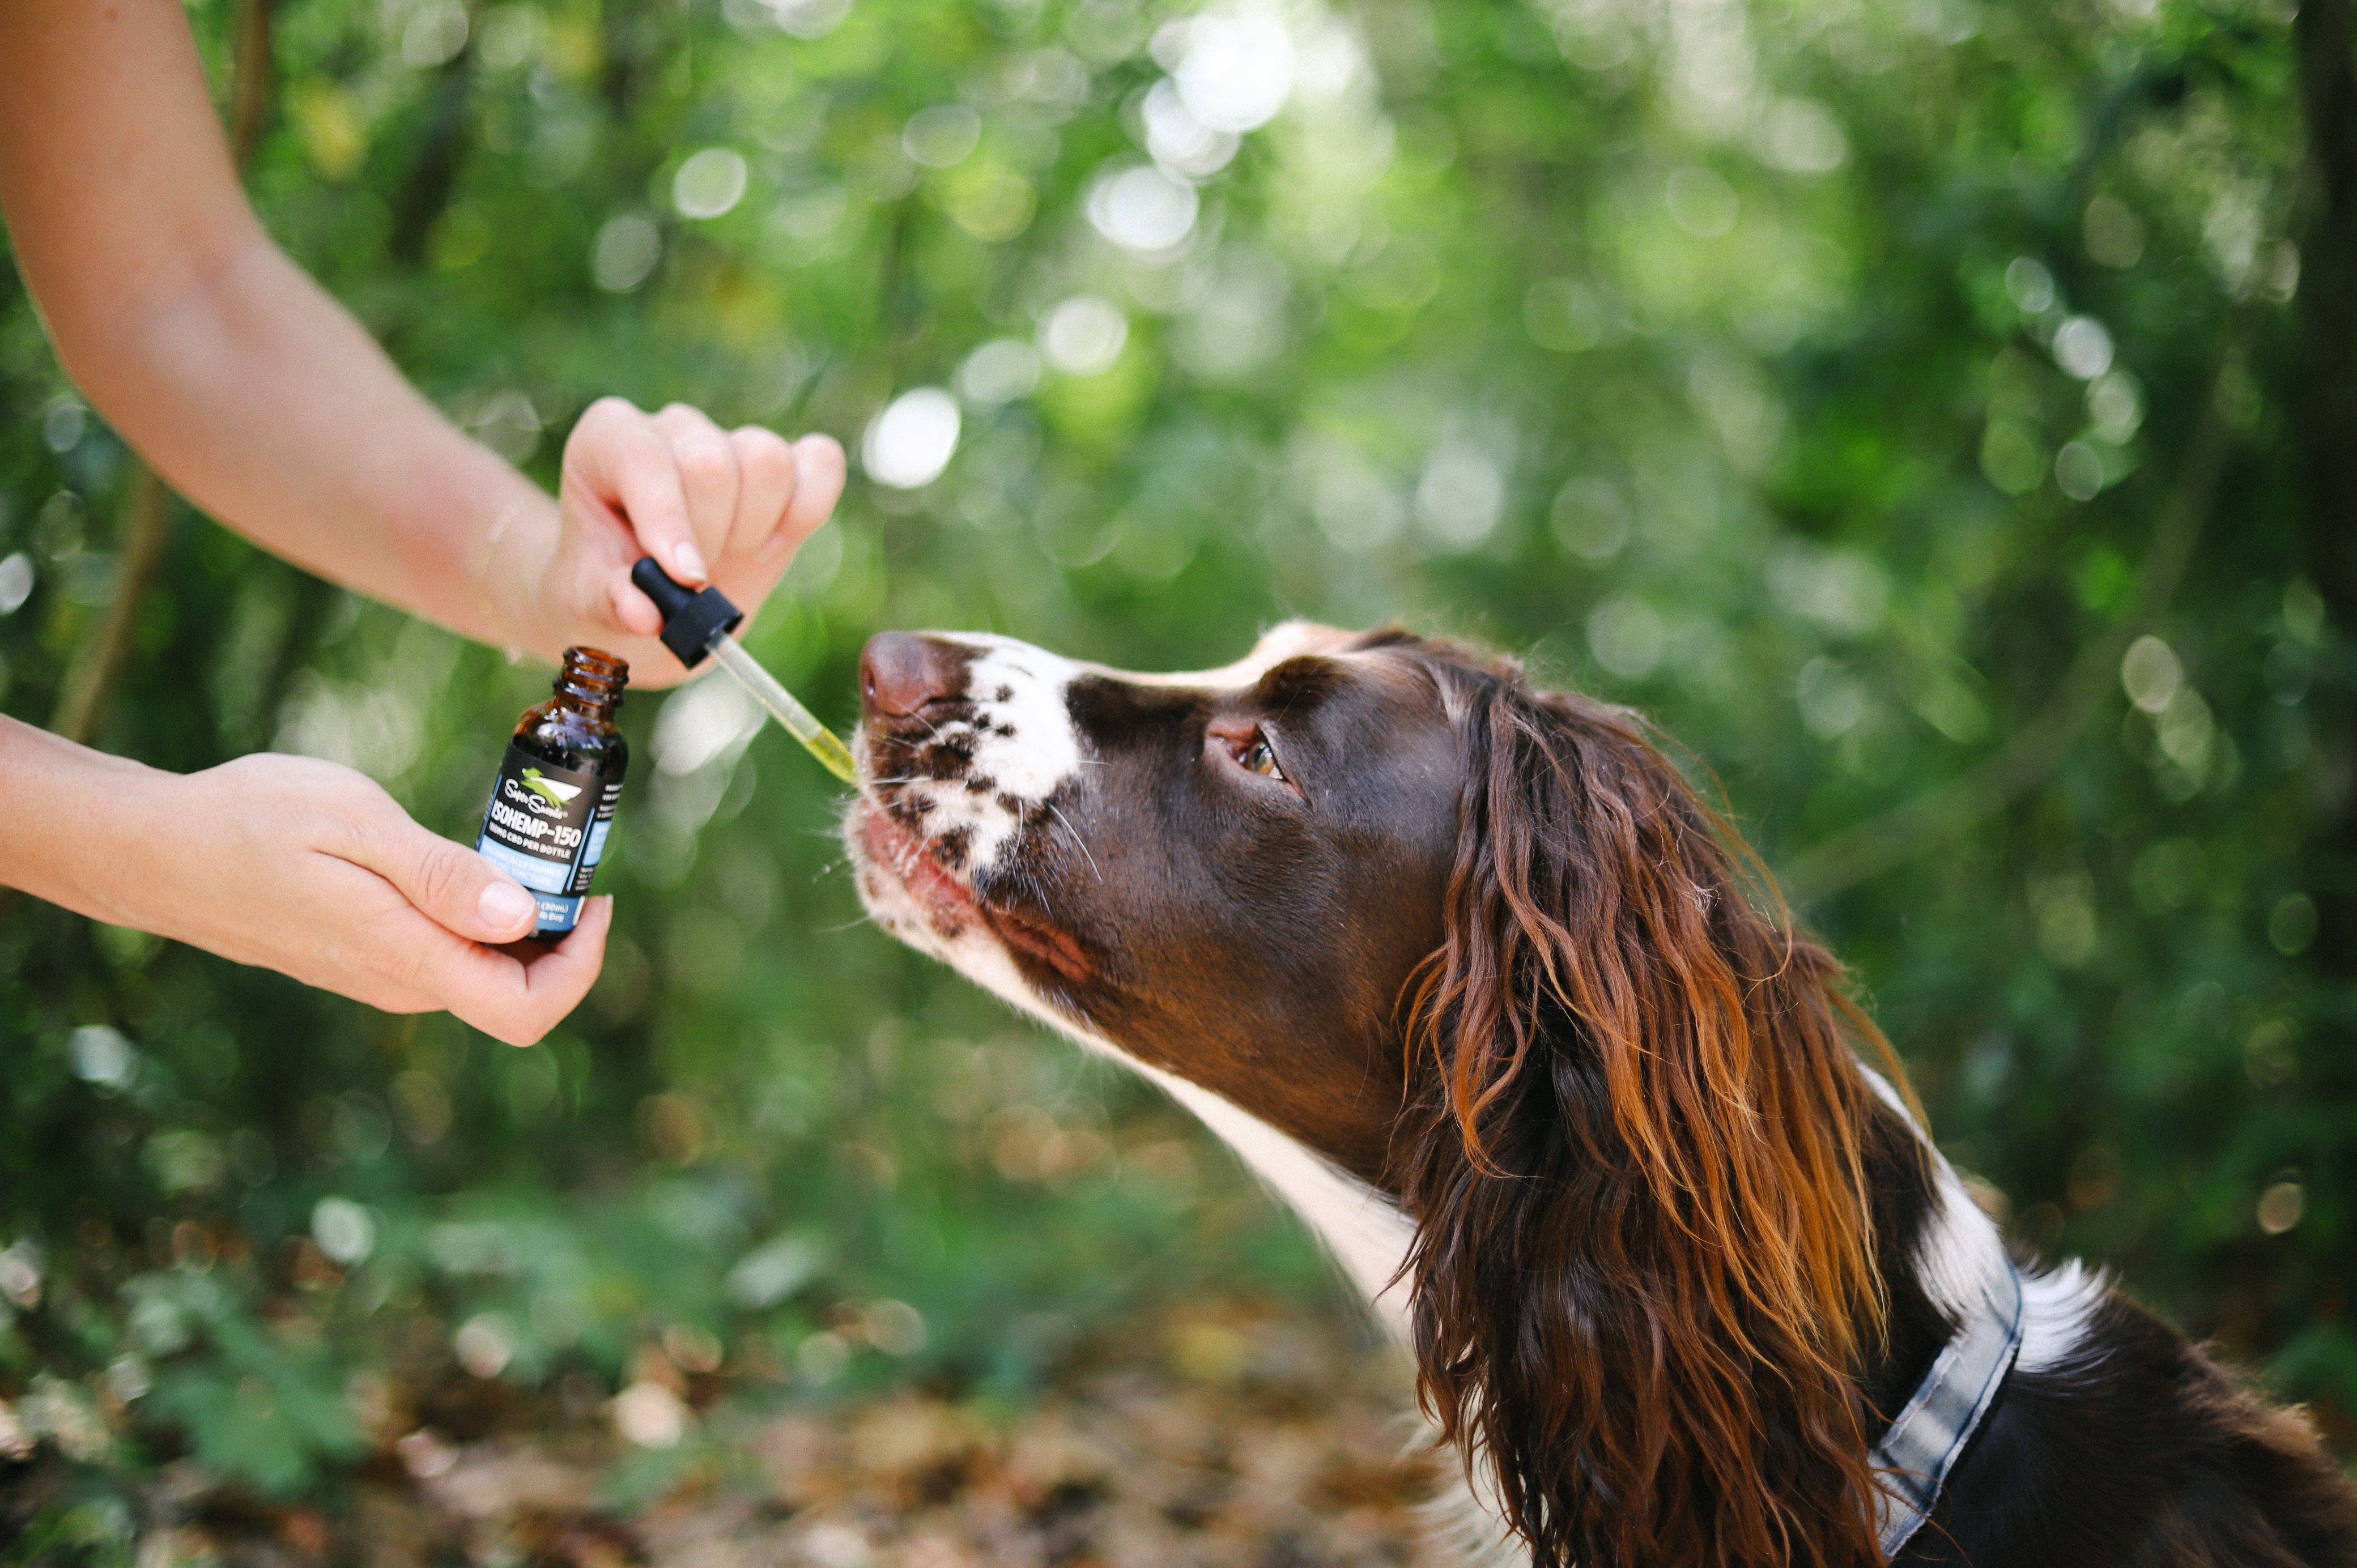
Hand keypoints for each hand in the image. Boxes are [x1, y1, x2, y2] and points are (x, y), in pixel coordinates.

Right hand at [149, 754, 607, 1044]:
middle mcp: (399, 983)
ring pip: (483, 972)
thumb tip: (520, 914)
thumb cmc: (248, 823)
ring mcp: (379, 977)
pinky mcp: (364, 959)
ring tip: (517, 846)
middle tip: (561, 853)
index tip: (594, 896)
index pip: (525, 1011)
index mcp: (405, 957)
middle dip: (562, 933)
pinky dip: (480, 918)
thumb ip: (441, 875)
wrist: (157, 851)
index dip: (582, 966)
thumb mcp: (355, 824)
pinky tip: (468, 862)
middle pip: (516, 992)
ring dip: (522, 922)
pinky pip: (448, 955)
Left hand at [517, 398, 846, 684]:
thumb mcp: (592, 601)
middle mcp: (670, 429)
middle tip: (693, 580)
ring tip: (723, 558)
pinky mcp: (783, 462)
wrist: (644, 598)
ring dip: (753, 529)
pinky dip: (809, 509)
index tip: (687, 579)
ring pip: (766, 461)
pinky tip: (772, 546)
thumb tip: (647, 614)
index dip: (669, 518)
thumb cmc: (608, 587)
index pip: (643, 457)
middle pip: (712, 464)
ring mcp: (729, 439)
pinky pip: (821, 462)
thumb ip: (613, 602)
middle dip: (710, 537)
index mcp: (607, 441)